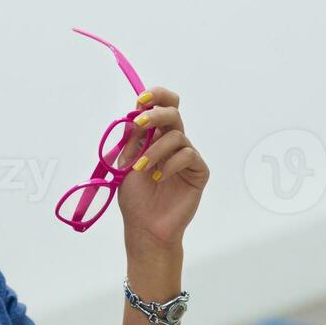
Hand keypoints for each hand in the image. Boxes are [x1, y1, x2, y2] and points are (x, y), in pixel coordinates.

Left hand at [114, 87, 208, 250]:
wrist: (145, 227)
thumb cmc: (136, 198)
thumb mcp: (126, 163)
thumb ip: (132, 139)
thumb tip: (135, 114)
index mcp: (155, 138)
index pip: (162, 108)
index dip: (156, 97)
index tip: (141, 100)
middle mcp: (172, 144)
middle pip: (173, 114)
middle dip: (156, 114)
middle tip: (141, 124)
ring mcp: (187, 157)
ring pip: (177, 136)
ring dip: (155, 150)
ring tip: (142, 168)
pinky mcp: (199, 171)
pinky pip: (188, 155)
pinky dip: (170, 164)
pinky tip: (159, 178)